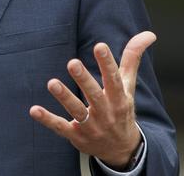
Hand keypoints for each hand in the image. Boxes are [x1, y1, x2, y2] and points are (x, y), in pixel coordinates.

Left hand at [29, 31, 155, 168]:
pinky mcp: (76, 136)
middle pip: (94, 95)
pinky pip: (60, 127)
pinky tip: (34, 110)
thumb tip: (149, 34)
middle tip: (72, 63)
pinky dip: (47, 119)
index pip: (114, 79)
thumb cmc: (121, 109)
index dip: (107, 63)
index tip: (100, 46)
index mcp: (119, 98)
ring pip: (77, 111)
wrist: (122, 150)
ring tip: (51, 83)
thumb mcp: (128, 85)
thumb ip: (132, 58)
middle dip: (83, 80)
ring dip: (64, 97)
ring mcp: (91, 125)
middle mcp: (106, 112)